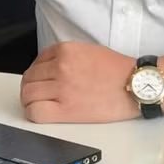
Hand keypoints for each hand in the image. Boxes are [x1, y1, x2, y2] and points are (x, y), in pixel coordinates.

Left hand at [20, 42, 139, 123]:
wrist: (135, 85)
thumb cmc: (118, 69)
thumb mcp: (88, 50)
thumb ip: (66, 55)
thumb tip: (48, 68)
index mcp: (66, 50)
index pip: (37, 61)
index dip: (38, 71)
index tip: (42, 79)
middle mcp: (61, 67)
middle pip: (29, 78)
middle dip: (31, 86)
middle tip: (38, 92)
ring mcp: (62, 88)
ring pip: (28, 95)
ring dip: (30, 99)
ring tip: (39, 103)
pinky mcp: (66, 109)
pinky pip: (36, 112)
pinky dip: (33, 113)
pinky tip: (41, 112)